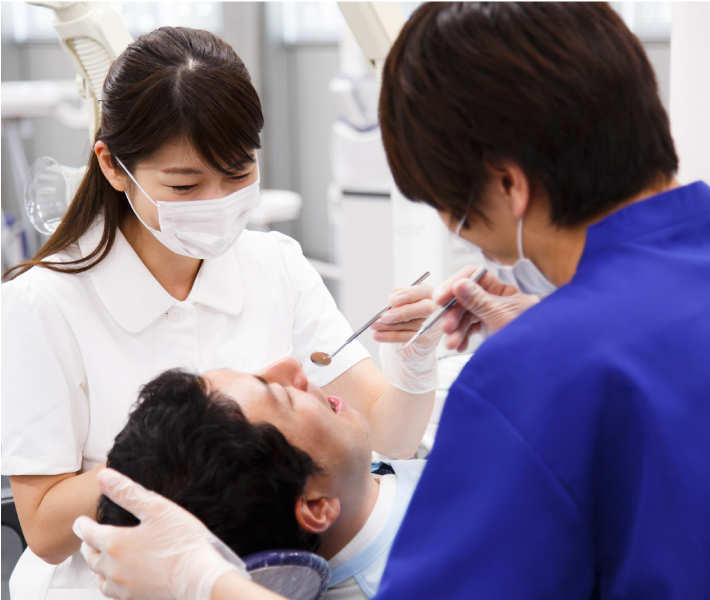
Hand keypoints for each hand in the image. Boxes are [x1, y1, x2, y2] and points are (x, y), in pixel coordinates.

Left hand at [73, 469, 248, 599]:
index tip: (79, 521)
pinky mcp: (137, 598)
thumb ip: (128, 492)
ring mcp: (124, 587)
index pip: (88, 533)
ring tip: (99, 560)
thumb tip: (104, 477)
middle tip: (88, 538)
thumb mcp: (157, 508)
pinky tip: (118, 580)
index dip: (82, 525)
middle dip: (87, 545)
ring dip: (96, 567)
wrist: (200, 578)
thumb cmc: (182, 542)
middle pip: (90, 557)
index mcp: (115, 543)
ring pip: (99, 578)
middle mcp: (114, 568)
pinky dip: (109, 583)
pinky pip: (112, 593)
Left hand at [371, 282, 438, 347]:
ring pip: (413, 324)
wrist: (415, 338)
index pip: (422, 291)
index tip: (391, 300)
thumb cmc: (408, 314)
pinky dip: (392, 337)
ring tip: (375, 325)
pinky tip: (379, 335)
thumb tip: (388, 305)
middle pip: (424, 308)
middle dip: (402, 312)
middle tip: (384, 317)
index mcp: (428, 294)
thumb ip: (397, 300)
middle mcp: (435, 309)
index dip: (408, 295)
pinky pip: (409, 338)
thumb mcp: (402, 302)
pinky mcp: (428, 340)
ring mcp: (433, 325)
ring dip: (391, 326)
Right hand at [438, 266, 539, 350]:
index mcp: (504, 285)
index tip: (441, 298)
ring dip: (455, 329)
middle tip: (446, 328)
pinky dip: (462, 336)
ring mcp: (492, 311)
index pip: (474, 275)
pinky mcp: (489, 325)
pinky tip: (459, 345)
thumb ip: (479, 301)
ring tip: (452, 343)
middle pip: (465, 296)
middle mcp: (497, 295)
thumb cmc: (532, 336)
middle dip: (454, 313)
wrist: (543, 361)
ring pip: (465, 314)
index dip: (455, 284)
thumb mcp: (502, 316)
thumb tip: (458, 284)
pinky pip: (470, 327)